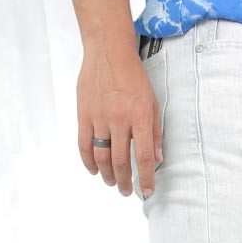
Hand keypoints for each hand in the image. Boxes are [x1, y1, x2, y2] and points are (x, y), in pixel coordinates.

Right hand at [76, 48, 162, 197]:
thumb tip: (157, 159)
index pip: (143, 156)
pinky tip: (94, 170)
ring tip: (112, 183)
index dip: (146, 178)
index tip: (148, 191)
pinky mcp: (84, 114)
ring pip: (101, 156)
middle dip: (125, 181)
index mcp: (139, 116)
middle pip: (120, 161)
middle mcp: (119, 119)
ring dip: (107, 175)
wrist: (108, 51)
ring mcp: (99, 117)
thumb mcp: (152, 101)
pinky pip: (84, 145)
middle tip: (127, 191)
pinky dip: (88, 161)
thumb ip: (154, 132)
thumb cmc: (133, 76)